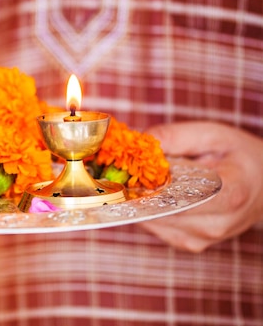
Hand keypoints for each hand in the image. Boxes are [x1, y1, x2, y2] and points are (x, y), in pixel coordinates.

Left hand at [140, 121, 262, 252]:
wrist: (262, 185)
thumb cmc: (238, 156)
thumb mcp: (213, 135)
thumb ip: (177, 136)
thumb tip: (142, 142)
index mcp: (229, 196)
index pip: (178, 199)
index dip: (149, 185)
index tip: (132, 171)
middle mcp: (216, 224)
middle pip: (159, 211)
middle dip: (139, 191)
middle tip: (129, 171)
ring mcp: (203, 238)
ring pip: (153, 222)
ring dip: (142, 202)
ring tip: (147, 180)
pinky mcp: (190, 244)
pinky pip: (156, 228)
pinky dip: (149, 211)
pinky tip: (156, 194)